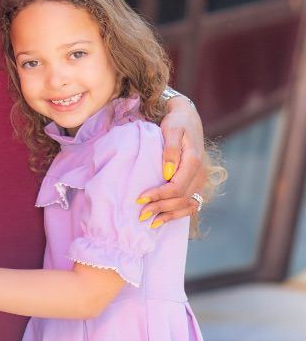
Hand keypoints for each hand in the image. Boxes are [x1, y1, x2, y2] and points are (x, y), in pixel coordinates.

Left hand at [137, 98, 205, 226]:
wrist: (188, 118)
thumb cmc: (176, 122)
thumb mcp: (171, 129)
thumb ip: (170, 150)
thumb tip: (167, 174)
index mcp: (193, 162)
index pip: (176, 187)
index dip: (159, 196)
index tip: (140, 199)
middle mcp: (200, 174)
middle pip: (181, 199)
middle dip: (160, 208)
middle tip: (140, 214)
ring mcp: (201, 180)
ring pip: (188, 205)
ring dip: (169, 215)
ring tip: (150, 222)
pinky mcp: (197, 184)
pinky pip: (191, 204)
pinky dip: (178, 214)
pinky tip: (163, 219)